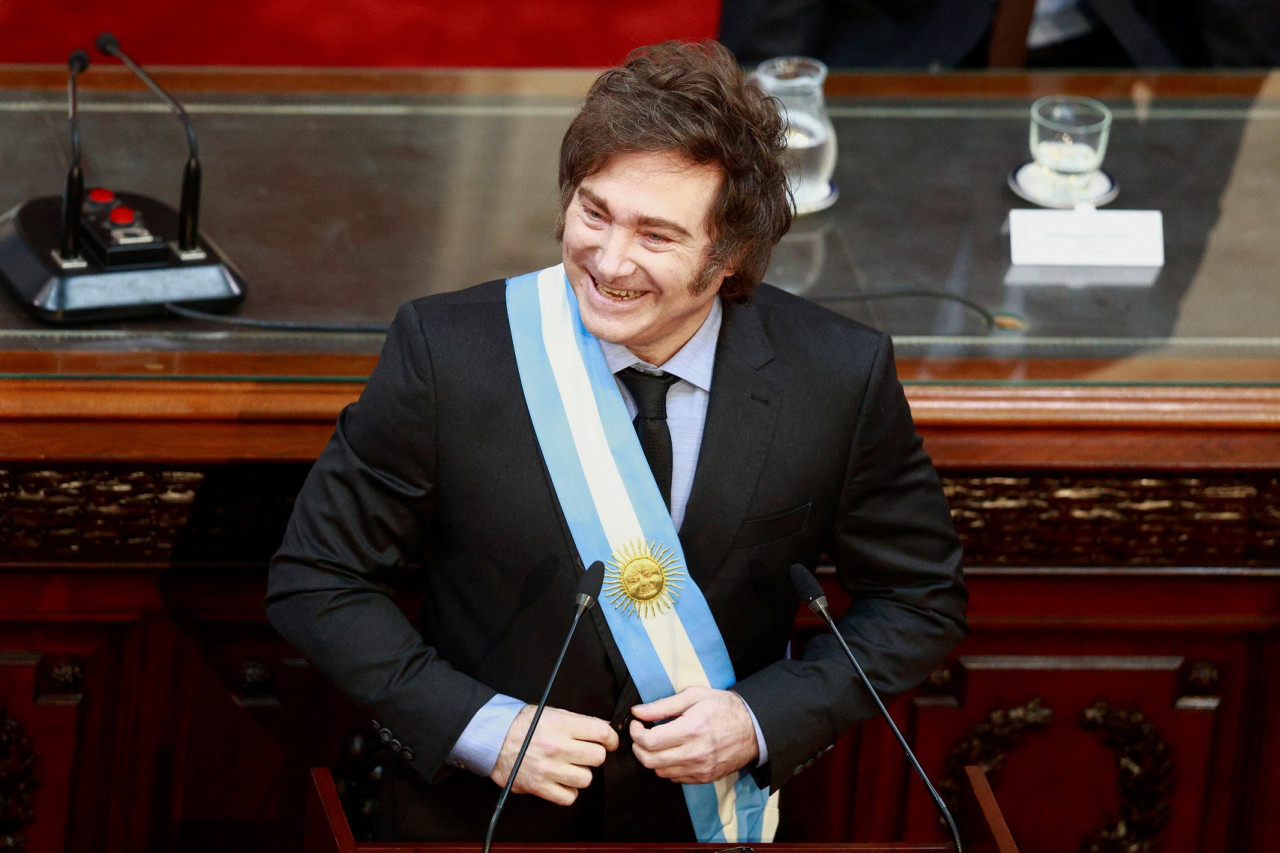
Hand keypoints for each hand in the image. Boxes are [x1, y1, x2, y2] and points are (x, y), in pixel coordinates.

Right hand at [489, 704, 618, 805]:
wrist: (493, 738)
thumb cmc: (524, 724)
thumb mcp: (553, 713)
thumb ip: (578, 722)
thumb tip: (605, 730)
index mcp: (563, 725)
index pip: (602, 733)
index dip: (611, 738)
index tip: (609, 742)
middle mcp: (558, 747)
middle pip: (598, 757)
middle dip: (595, 755)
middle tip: (585, 753)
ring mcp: (549, 769)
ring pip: (586, 779)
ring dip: (582, 774)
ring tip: (570, 767)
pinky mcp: (540, 787)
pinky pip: (569, 797)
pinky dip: (569, 791)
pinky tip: (562, 781)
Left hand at [629, 687, 758, 783]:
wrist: (754, 728)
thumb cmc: (724, 708)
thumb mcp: (694, 696)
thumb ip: (663, 705)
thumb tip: (638, 711)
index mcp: (691, 729)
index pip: (649, 741)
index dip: (635, 733)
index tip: (636, 724)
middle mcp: (694, 753)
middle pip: (650, 761)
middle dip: (638, 747)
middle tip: (641, 734)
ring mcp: (700, 769)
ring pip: (660, 772)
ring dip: (652, 758)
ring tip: (657, 743)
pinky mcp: (704, 778)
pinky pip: (675, 778)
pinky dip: (667, 767)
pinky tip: (672, 752)